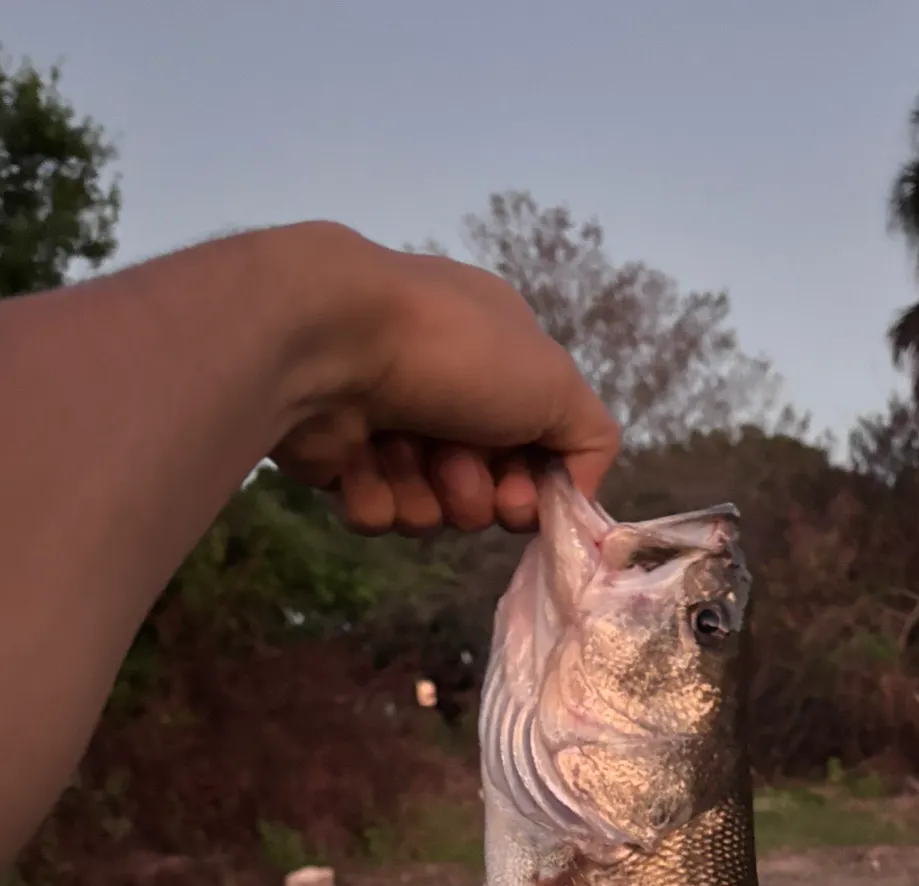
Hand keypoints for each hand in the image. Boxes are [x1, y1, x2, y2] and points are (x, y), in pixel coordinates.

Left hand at [269, 226, 619, 534]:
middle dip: (477, 494)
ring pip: (430, 508)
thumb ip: (591, 441)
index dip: (538, 485)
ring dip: (426, 497)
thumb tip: (578, 494)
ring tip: (404, 456)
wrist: (327, 341)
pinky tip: (362, 464)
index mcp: (501, 355)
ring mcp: (389, 420)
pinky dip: (375, 497)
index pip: (538, 444)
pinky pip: (376, 511)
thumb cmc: (454, 352)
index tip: (526, 502)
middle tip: (459, 473)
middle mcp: (447, 385)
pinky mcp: (338, 456)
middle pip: (486, 486)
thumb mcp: (557, 384)